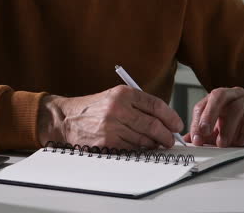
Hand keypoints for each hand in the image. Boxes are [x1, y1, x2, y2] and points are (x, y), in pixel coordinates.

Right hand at [37, 85, 183, 149]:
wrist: (67, 119)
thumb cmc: (94, 109)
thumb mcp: (115, 97)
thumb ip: (138, 105)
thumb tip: (165, 120)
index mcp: (123, 93)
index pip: (156, 105)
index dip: (171, 117)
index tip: (176, 124)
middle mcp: (118, 108)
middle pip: (153, 125)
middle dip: (166, 135)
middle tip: (170, 140)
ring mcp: (112, 126)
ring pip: (144, 140)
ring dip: (154, 145)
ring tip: (156, 145)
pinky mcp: (107, 142)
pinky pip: (132, 149)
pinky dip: (139, 151)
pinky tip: (140, 148)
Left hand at [184, 87, 243, 146]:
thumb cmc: (243, 124)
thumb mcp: (220, 129)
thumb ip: (205, 134)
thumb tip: (187, 141)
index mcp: (220, 98)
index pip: (203, 104)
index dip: (197, 121)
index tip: (196, 139)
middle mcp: (234, 94)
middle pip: (219, 96)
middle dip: (209, 114)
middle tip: (205, 132)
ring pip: (237, 107)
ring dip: (228, 128)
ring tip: (224, 143)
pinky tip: (241, 141)